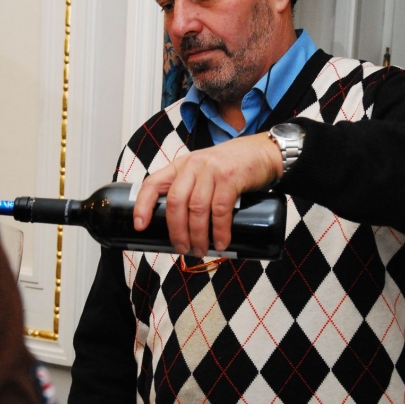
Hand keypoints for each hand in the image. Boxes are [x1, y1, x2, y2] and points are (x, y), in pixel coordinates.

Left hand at [133, 131, 282, 255]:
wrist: (264, 152)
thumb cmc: (233, 167)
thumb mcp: (205, 172)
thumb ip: (193, 190)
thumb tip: (183, 228)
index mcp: (181, 166)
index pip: (153, 183)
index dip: (143, 205)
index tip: (140, 226)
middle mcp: (193, 165)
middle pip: (175, 202)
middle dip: (176, 231)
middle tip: (182, 250)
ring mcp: (212, 170)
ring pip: (197, 208)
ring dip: (197, 235)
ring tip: (201, 251)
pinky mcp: (231, 177)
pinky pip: (220, 209)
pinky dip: (219, 230)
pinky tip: (220, 242)